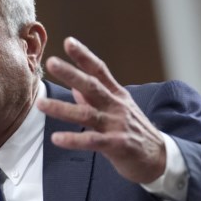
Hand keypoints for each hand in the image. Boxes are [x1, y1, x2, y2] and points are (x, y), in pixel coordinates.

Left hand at [36, 37, 166, 183]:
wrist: (159, 158)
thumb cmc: (134, 133)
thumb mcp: (118, 111)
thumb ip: (95, 100)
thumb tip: (74, 88)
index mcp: (117, 95)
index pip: (99, 71)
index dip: (84, 56)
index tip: (68, 42)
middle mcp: (116, 106)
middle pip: (91, 86)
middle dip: (71, 74)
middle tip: (51, 62)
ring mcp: (117, 125)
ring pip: (86, 114)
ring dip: (62, 108)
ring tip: (40, 104)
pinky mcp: (117, 144)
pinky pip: (92, 141)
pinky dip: (74, 139)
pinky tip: (56, 138)